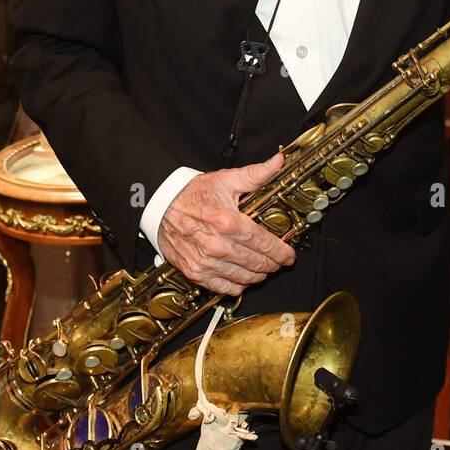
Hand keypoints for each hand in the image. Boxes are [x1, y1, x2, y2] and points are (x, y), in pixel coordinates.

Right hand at [156, 153, 293, 295]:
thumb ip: (257, 174)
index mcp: (228, 222)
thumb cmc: (193, 193)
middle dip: (273, 264)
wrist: (160, 205)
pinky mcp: (194, 272)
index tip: (289, 255)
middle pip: (256, 263)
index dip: (281, 252)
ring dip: (258, 275)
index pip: (264, 243)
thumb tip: (279, 161)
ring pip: (243, 277)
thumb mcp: (226, 179)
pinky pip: (223, 287)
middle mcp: (217, 245)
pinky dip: (237, 286)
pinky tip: (244, 278)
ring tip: (264, 269)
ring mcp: (205, 261)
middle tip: (279, 261)